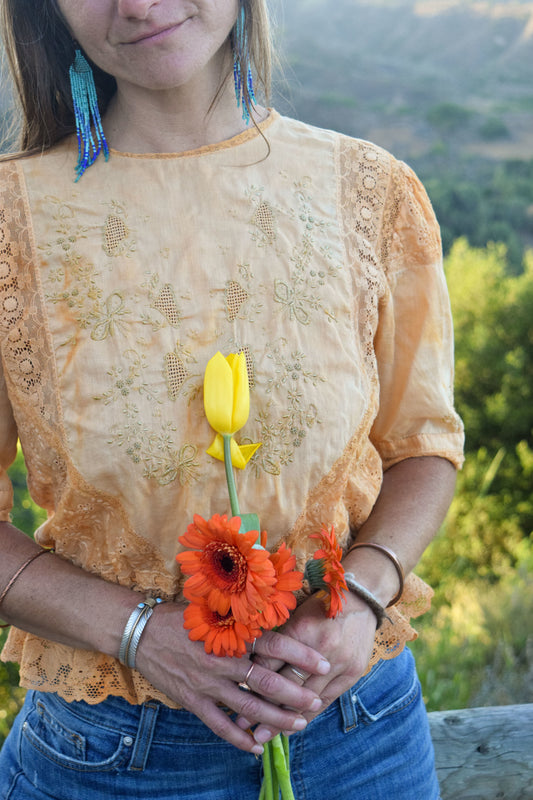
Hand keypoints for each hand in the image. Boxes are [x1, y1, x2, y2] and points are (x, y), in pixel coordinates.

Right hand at [135, 601, 330, 752]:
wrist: (141, 631)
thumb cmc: (183, 617)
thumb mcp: (216, 611)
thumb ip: (243, 622)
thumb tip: (276, 623)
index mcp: (232, 634)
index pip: (275, 645)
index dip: (301, 656)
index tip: (323, 663)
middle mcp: (223, 659)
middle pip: (267, 682)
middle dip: (295, 694)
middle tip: (315, 701)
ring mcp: (208, 683)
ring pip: (249, 707)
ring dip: (276, 719)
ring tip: (297, 725)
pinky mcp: (192, 700)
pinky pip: (219, 725)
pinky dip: (239, 738)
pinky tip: (255, 747)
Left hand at [235, 592, 377, 744]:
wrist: (362, 601)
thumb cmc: (320, 607)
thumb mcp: (294, 615)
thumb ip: (275, 640)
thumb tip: (247, 664)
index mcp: (301, 629)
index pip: (270, 662)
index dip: (251, 681)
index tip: (233, 698)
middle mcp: (320, 648)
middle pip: (287, 685)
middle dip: (263, 707)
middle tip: (243, 724)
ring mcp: (339, 663)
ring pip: (306, 699)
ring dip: (283, 720)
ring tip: (263, 735)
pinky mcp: (352, 674)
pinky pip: (326, 701)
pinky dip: (307, 716)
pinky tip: (291, 729)